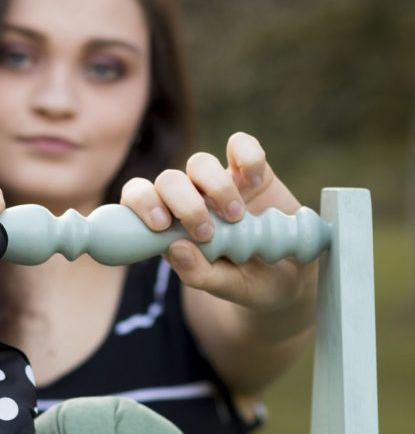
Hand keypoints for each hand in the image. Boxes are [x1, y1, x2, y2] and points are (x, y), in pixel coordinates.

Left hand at [120, 132, 312, 313]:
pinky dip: (247, 157)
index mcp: (172, 229)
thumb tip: (176, 249)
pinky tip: (255, 183)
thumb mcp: (228, 288)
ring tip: (237, 217)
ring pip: (199, 162)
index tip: (162, 224)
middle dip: (184, 203)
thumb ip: (199, 275)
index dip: (141, 203)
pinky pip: (240, 144)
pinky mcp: (251, 171)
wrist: (295, 277)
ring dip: (215, 187)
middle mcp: (190, 201)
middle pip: (167, 180)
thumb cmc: (251, 284)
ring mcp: (219, 184)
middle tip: (207, 233)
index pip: (138, 200)